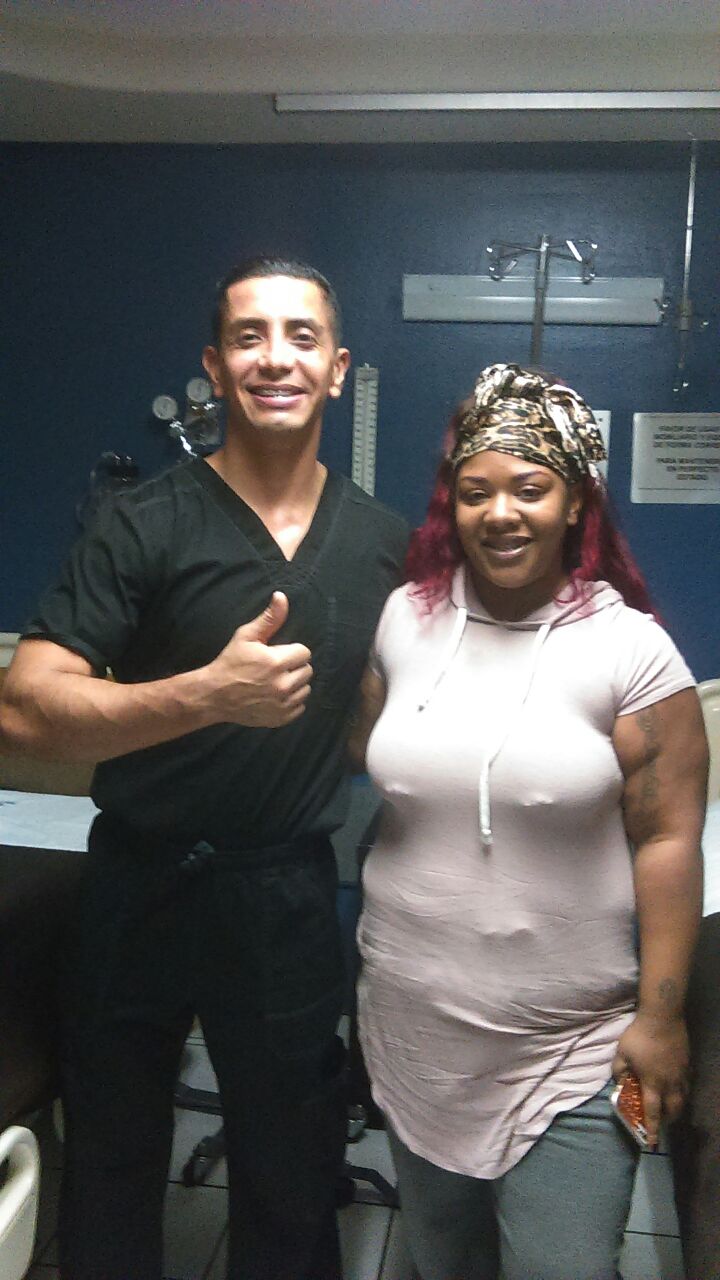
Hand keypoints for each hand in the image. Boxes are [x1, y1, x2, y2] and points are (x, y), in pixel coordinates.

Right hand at [205, 592, 312, 727]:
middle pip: (307, 671)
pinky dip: (291, 702)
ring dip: (295, 684)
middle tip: (276, 668)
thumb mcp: (246, 636)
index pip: (304, 652)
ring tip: (276, 681)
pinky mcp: (281, 718)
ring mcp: (282, 704)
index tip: (278, 654)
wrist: (214, 695)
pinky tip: (275, 696)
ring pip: (305, 689)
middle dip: (294, 667)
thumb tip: (281, 597)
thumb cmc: (230, 662)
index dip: (292, 651)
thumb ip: (269, 618)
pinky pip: (300, 707)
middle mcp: (283, 685)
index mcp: (277, 662)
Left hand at [612, 1011, 688, 1147]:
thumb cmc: (639, 1036)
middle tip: (661, 1124)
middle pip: (673, 1110)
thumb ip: (619, 1071)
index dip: (653, 1129)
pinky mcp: (687, 1065)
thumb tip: (619, 1082)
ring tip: (669, 1110)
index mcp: (652, 1083)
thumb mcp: (621, 1053)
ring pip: (683, 1099)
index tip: (652, 1143)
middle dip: (668, 1121)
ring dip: (676, 1108)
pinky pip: (687, 1086)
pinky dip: (682, 1093)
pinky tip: (676, 1090)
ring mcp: (681, 1074)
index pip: (653, 1112)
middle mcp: (670, 1083)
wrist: (663, 1017)